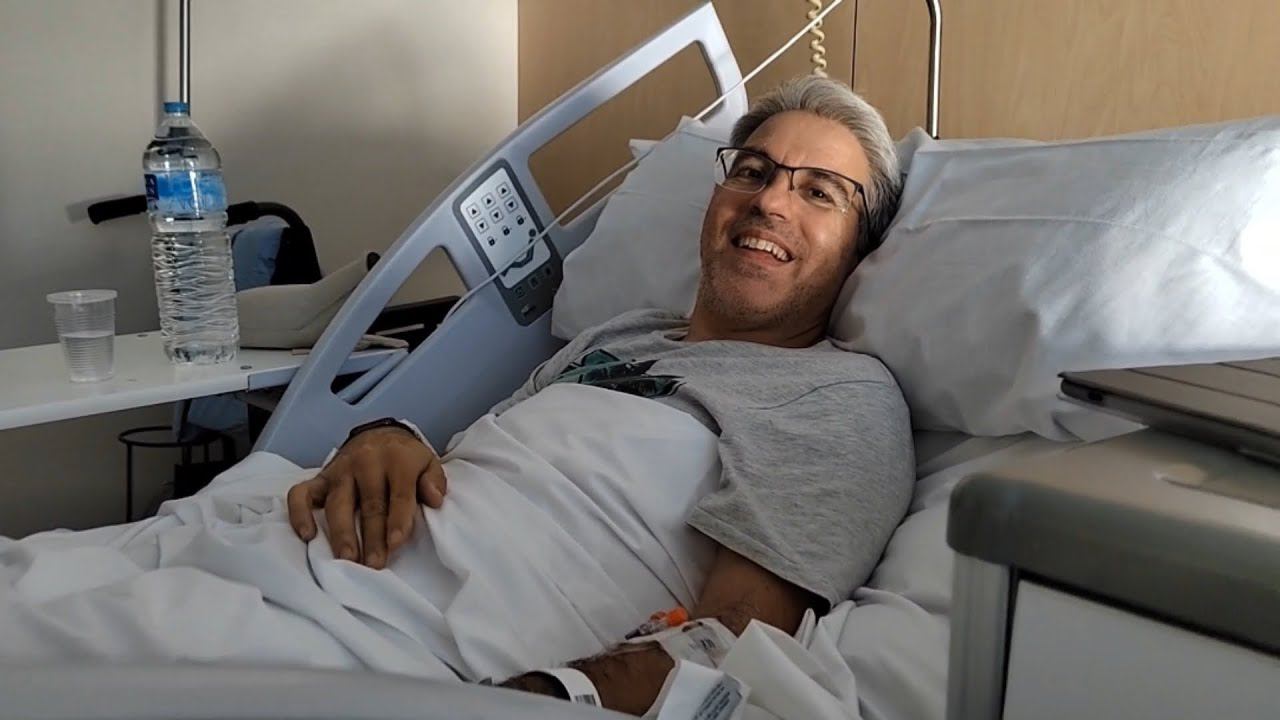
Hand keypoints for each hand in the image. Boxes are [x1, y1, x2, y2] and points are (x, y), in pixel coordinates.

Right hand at [287, 426, 445, 568]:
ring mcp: (340, 471)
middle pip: (370, 504)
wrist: (379, 436)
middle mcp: (366, 463)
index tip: (396, 543)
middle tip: (374, 564)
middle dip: (372, 536)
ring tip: (346, 557)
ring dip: (342, 533)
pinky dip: (300, 514)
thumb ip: (434, 480)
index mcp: (397, 460)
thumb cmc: (405, 458)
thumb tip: (435, 498)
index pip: (399, 494)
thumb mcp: (428, 462)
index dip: (398, 519)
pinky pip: (302, 494)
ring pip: (338, 503)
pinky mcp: (320, 478)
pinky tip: (307, 535)